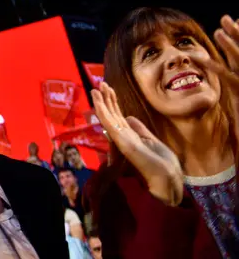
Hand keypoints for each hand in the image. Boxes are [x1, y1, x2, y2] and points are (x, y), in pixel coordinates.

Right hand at [91, 82, 183, 205]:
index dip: (112, 102)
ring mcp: (121, 139)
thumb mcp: (152, 141)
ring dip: (101, 103)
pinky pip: (110, 125)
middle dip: (106, 99)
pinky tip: (98, 102)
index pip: (118, 116)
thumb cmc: (162, 163)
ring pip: (108, 118)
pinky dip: (103, 112)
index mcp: (130, 136)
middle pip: (112, 115)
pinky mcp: (123, 142)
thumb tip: (129, 117)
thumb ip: (140, 129)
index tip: (107, 89)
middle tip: (100, 84)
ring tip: (95, 89)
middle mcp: (123, 137)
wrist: (168, 179)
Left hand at [194, 15, 238, 106]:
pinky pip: (227, 77)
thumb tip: (217, 61)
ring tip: (218, 31)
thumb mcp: (236, 89)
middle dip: (237, 33)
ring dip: (229, 45)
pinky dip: (214, 67)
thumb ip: (230, 74)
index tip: (237, 19)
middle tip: (225, 18)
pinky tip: (201, 59)